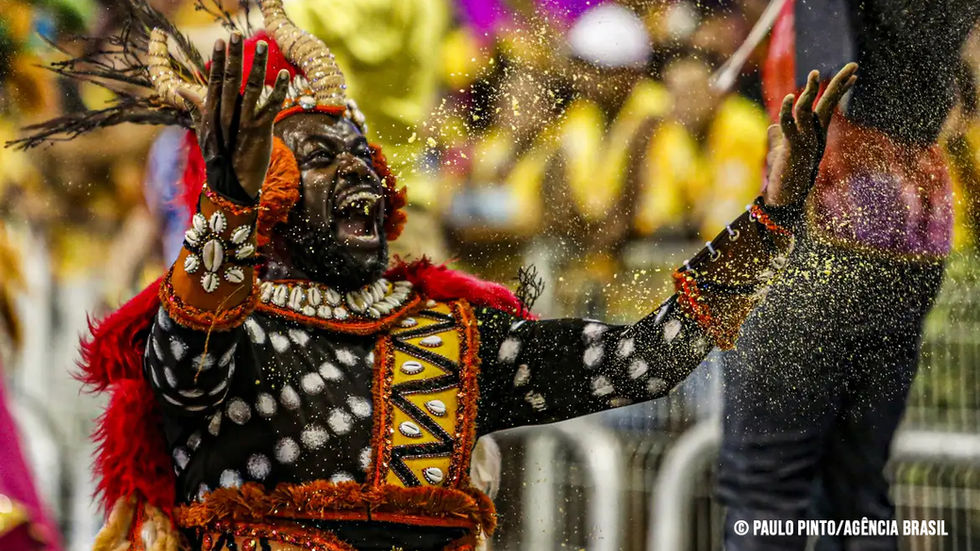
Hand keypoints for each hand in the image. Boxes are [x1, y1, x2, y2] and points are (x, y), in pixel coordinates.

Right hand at [178, 33, 289, 199]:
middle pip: (230, 79)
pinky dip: (279, 90)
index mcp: (213, 112)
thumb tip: (182, 90)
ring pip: (251, 87)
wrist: (232, 186)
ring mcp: (242, 121)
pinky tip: (285, 74)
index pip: (214, 81)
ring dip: (257, 65)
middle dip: (234, 56)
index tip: (221, 40)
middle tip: (236, 34)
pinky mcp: (260, 130)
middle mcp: (226, 114)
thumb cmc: (220, 159)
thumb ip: (197, 109)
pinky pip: (271, 106)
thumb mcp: (206, 132)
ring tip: (261, 45)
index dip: (218, 60)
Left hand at [763, 62, 857, 206]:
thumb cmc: (785, 175)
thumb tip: (772, 127)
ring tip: (814, 73)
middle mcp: (814, 134)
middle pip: (828, 103)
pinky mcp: (793, 148)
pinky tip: (787, 99)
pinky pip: (790, 126)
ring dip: (810, 92)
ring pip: (808, 110)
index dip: (841, 90)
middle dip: (840, 83)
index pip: (830, 105)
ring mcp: (805, 140)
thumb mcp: (782, 151)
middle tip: (854, 66)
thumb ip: (778, 137)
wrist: (786, 197)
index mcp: (815, 132)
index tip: (854, 75)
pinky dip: (787, 112)